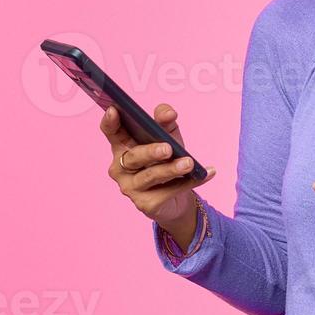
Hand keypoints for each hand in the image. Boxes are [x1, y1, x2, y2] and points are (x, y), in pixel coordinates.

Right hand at [101, 104, 216, 235]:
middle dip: (151, 152)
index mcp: (122, 145)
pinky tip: (205, 174)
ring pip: (150, 176)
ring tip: (189, 163)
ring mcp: (130, 187)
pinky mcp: (146, 204)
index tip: (114, 110)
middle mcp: (120, 167)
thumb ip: (165, 121)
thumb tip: (168, 113)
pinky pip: (168, 191)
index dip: (109, 121)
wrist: (177, 197)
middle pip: (133, 156)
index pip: (111, 131)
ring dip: (171, 169)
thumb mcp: (168, 136)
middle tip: (168, 148)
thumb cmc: (167, 160)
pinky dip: (189, 182)